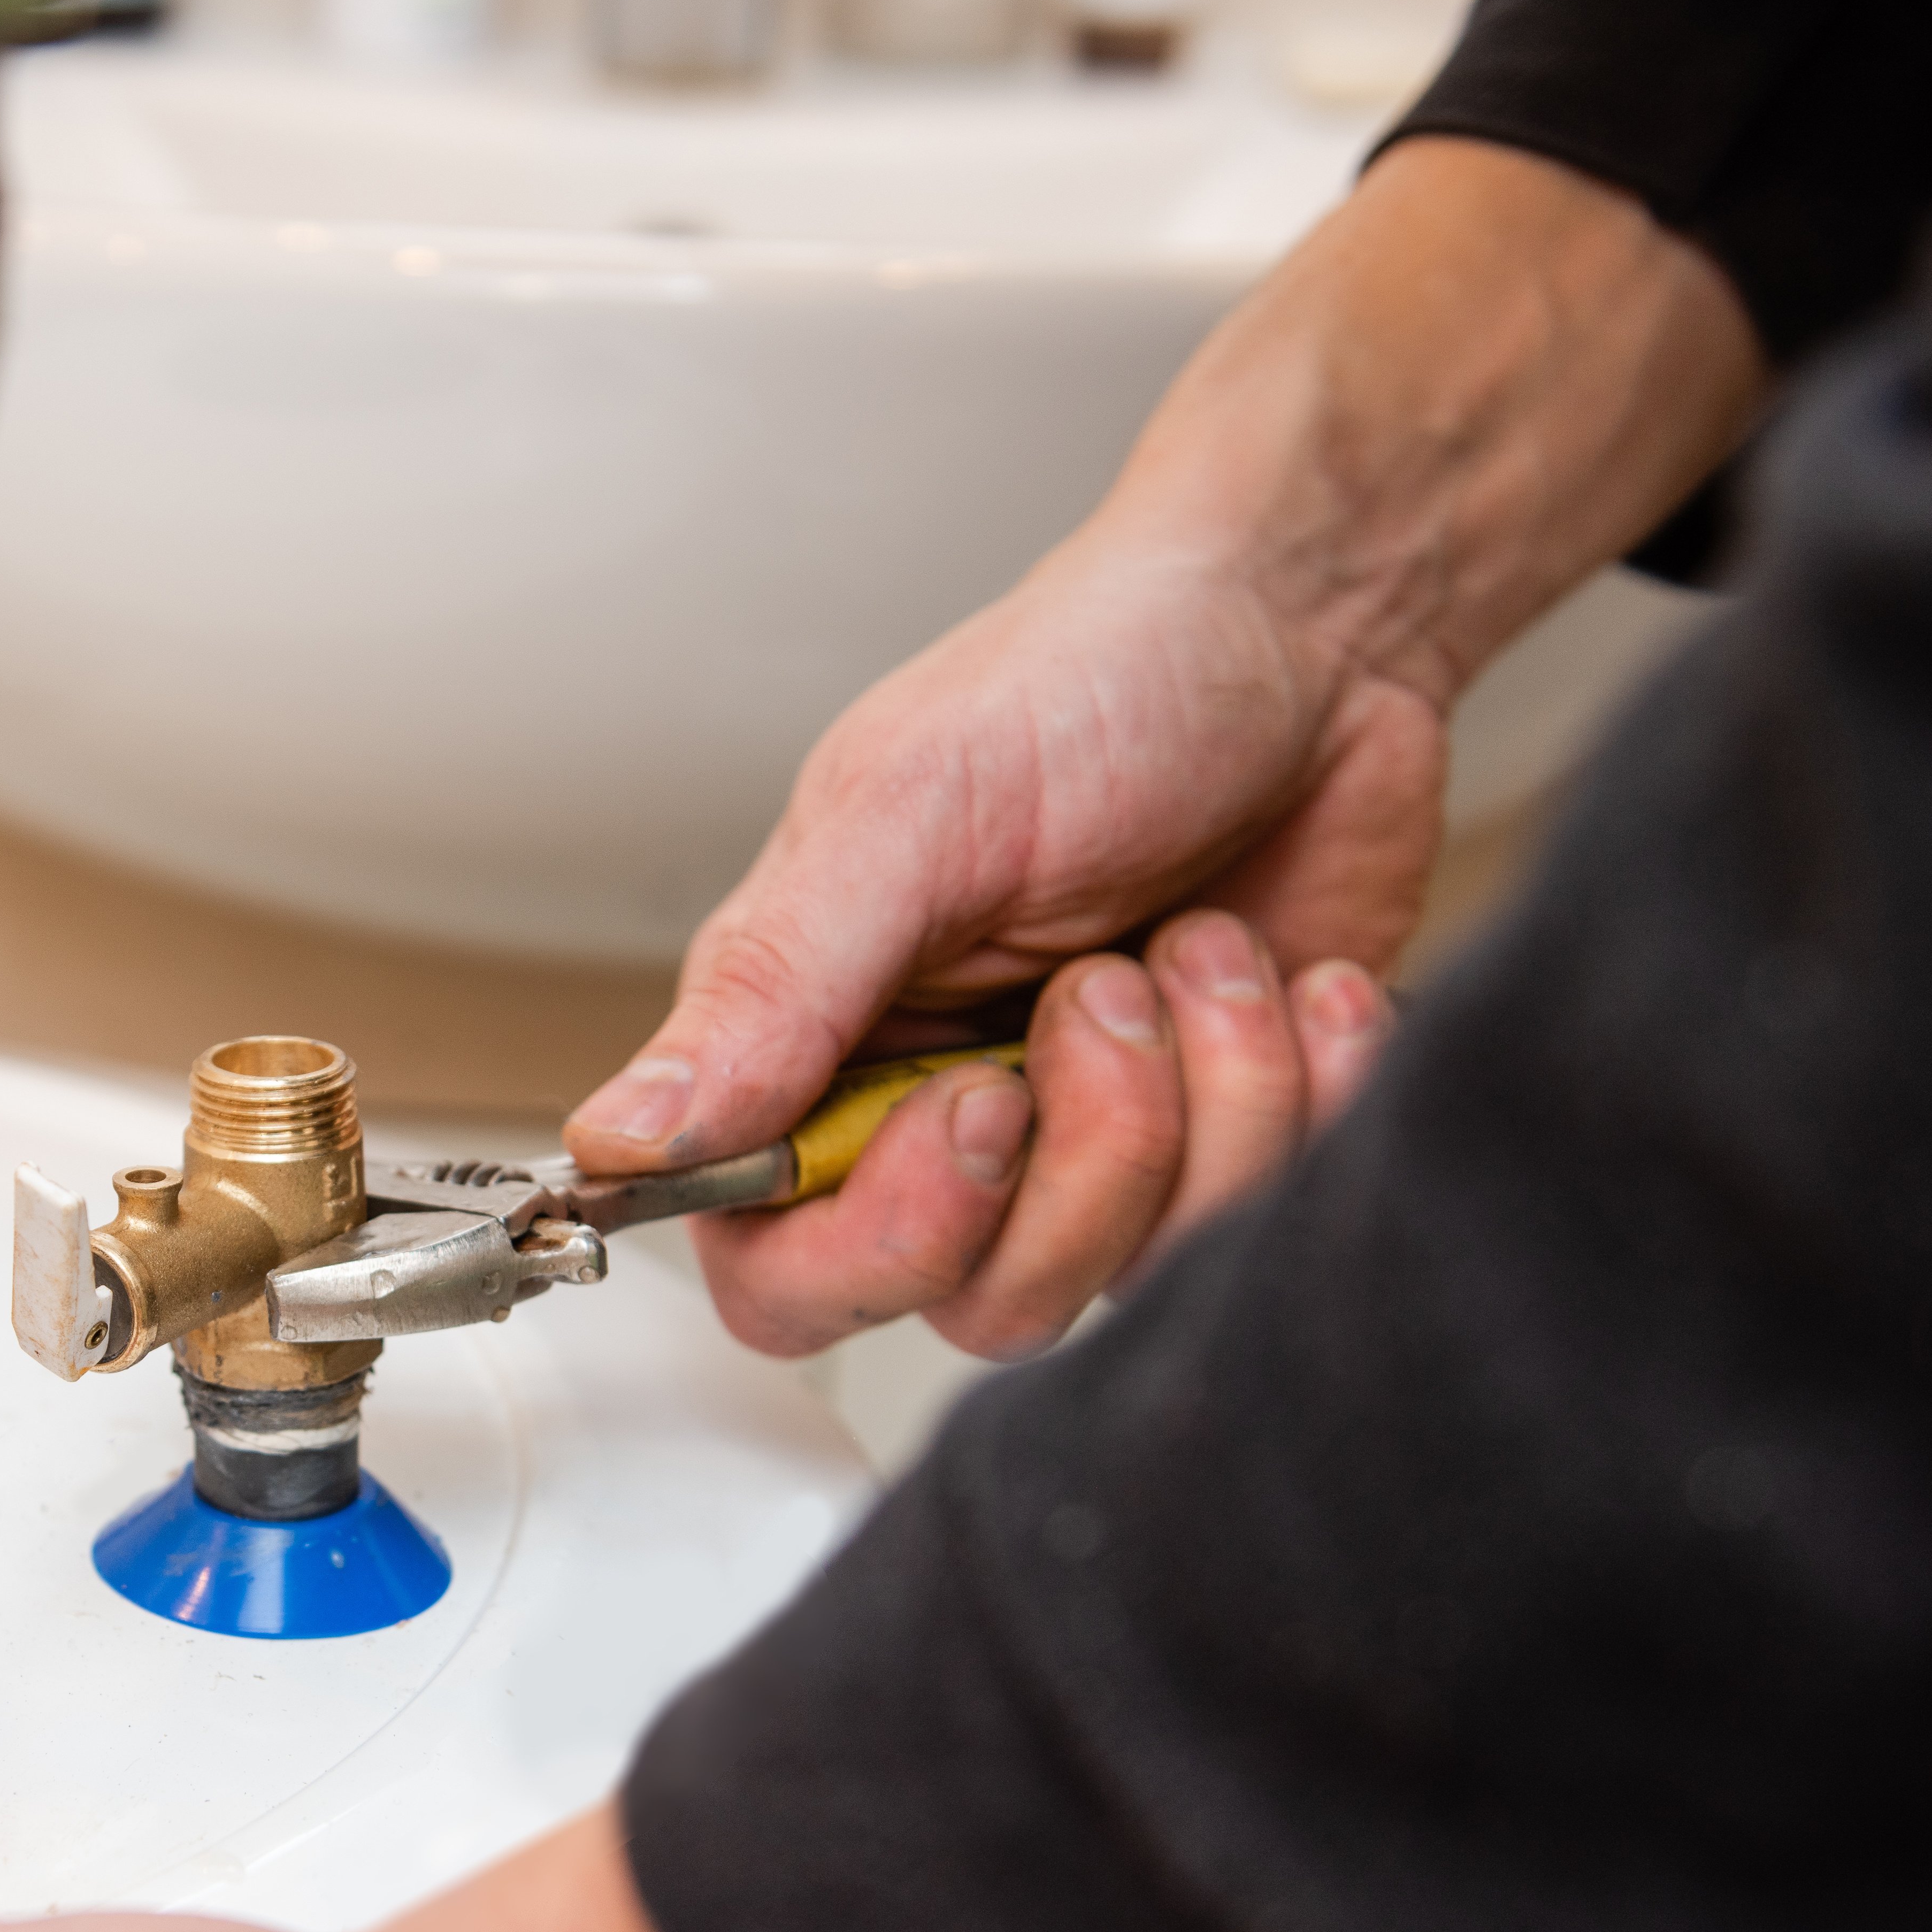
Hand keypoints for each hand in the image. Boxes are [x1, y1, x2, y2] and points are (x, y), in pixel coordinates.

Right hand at [567, 141, 1762, 1359]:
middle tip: (1108, 982)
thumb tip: (619, 1137)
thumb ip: (766, 991)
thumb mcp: (909, 813)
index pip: (786, 1272)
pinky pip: (1264, 1225)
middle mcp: (945, 1123)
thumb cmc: (1095, 680)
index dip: (886, 1239)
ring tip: (1204, 949)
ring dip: (1207, 1099)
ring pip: (1134, 1271)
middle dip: (1085, 1155)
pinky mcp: (1229, 1146)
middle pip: (978, 1302)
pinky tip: (1299, 980)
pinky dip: (1307, 1092)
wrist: (1312, 629)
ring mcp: (1094, 1148)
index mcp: (820, 1052)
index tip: (979, 1104)